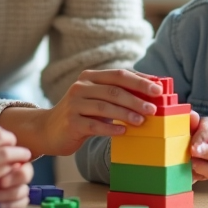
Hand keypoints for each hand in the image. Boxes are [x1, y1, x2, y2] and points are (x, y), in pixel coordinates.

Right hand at [0, 70, 162, 156]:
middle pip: (113, 90)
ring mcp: (74, 104)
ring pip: (105, 107)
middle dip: (136, 98)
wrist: (48, 130)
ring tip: (142, 121)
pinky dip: (110, 128)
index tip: (159, 90)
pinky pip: (94, 125)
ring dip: (126, 113)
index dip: (140, 81)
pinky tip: (123, 132)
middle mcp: (80, 87)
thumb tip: (151, 91)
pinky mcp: (71, 122)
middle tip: (154, 108)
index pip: (119, 75)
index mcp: (90, 77)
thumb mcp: (97, 100)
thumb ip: (117, 94)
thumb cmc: (81, 114)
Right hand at [0, 123, 32, 207]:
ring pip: (7, 152)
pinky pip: (3, 169)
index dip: (3, 133)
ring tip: (25, 158)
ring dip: (19, 154)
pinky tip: (14, 171)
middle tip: (18, 149)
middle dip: (14, 142)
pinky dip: (11, 168)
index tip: (7, 140)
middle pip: (3, 137)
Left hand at [188, 111, 207, 181]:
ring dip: (202, 168)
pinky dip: (196, 176)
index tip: (192, 144)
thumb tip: (193, 115)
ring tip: (190, 165)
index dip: (202, 136)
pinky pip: (205, 177)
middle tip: (193, 153)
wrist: (174, 149)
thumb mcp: (183, 126)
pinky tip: (187, 173)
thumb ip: (188, 120)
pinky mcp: (207, 173)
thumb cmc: (181, 133)